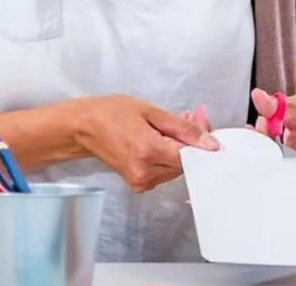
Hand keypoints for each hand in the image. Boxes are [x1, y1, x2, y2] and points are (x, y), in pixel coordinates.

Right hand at [74, 94, 217, 192]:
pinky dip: (171, 153)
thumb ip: (183, 128)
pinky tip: (168, 135)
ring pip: (177, 167)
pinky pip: (165, 170)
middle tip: (194, 115)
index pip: (190, 155)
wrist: (85, 127)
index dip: (202, 139)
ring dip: (183, 145)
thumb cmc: (114, 113)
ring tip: (178, 121)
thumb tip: (210, 143)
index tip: (203, 120)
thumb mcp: (152, 112)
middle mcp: (145, 173)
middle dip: (193, 139)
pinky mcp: (139, 184)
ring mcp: (141, 182)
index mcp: (148, 152)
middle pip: (185, 162)